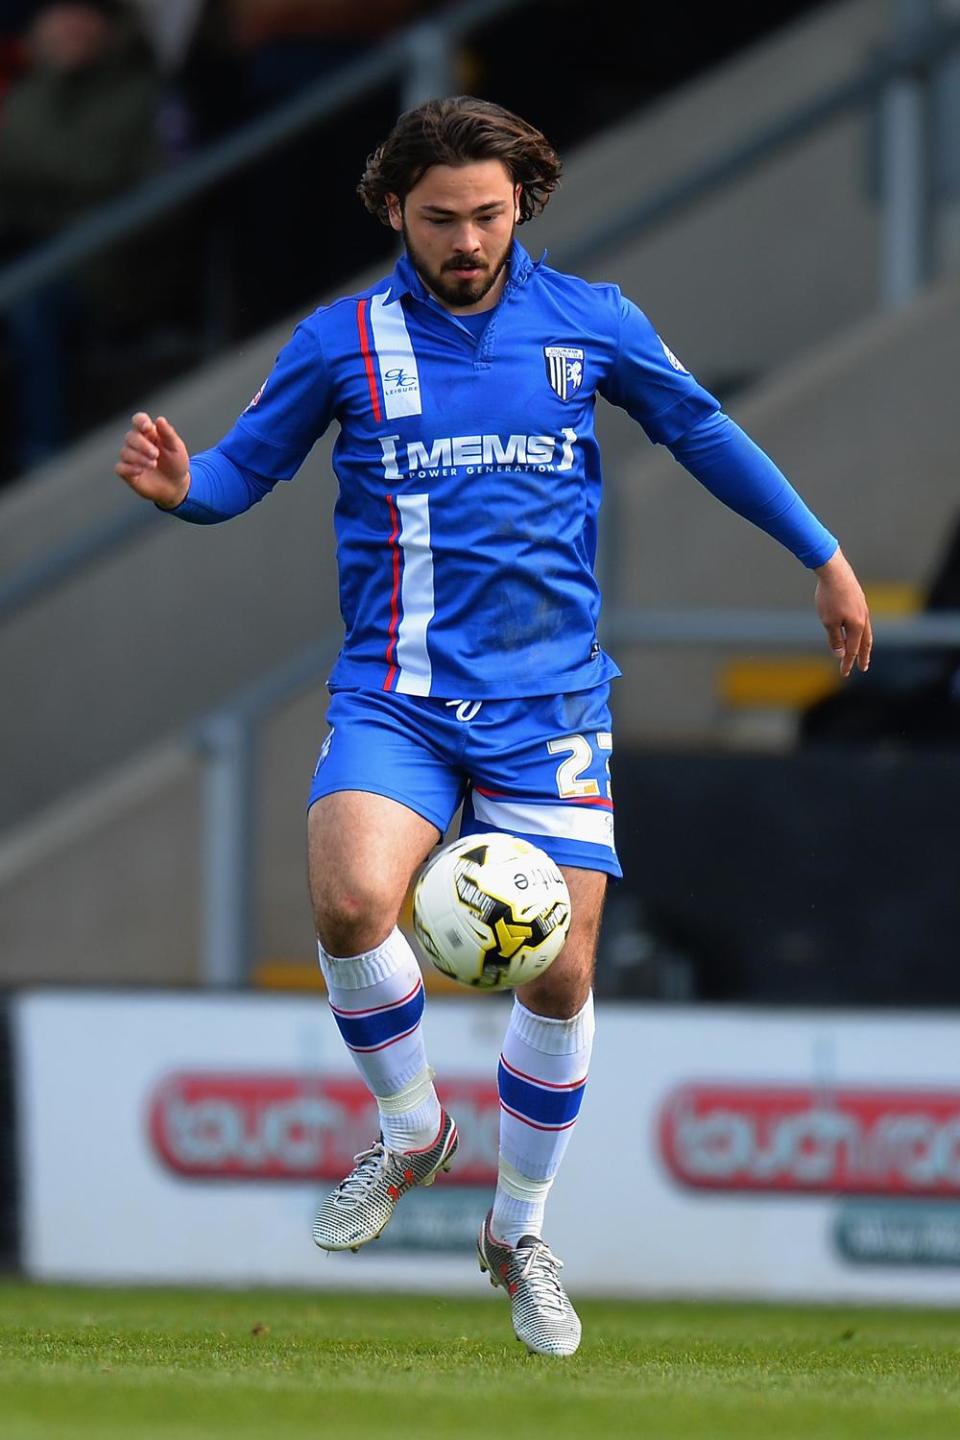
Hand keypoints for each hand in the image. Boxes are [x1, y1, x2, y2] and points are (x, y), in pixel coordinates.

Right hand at [115, 412, 190, 508]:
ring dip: (139, 458)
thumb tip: (160, 419)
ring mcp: (131, 458)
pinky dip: (129, 468)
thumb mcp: (176, 448)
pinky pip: (120, 467)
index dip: (140, 421)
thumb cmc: (176, 463)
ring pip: (125, 452)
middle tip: (156, 454)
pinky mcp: (127, 472)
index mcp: (149, 433)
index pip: (138, 420)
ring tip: (153, 464)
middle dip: (142, 445)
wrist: (176, 486)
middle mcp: (137, 443)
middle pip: (130, 437)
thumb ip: (168, 433)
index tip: (147, 427)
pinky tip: (140, 471)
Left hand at [814, 547, 871, 677]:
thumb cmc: (829, 597)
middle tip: (864, 667)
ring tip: (863, 650)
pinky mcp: (858, 599)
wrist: (834, 570)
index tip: (845, 674)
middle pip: (865, 642)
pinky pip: (862, 620)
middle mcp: (863, 618)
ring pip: (865, 630)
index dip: (848, 663)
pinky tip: (856, 629)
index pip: (852, 650)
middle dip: (863, 656)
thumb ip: (835, 639)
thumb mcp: (828, 621)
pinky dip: (861, 630)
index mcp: (857, 626)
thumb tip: (841, 655)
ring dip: (864, 643)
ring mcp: (862, 608)